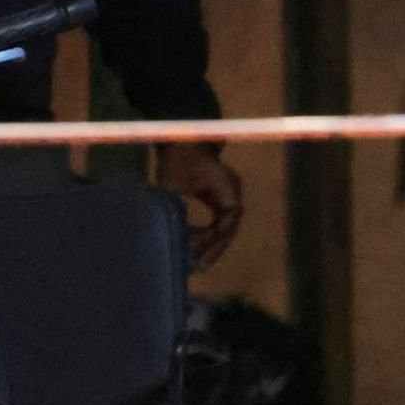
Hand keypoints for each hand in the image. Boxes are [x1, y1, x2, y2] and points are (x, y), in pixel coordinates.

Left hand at [157, 143, 243, 266]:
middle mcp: (232, 192)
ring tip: (198, 262)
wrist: (181, 138)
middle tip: (200, 267)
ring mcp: (227, 194)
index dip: (218, 238)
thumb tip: (176, 233)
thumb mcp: (173, 182)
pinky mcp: (217, 196)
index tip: (201, 253)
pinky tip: (195, 245)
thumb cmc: (178, 158)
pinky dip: (208, 233)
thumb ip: (177, 206)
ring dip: (212, 243)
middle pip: (229, 226)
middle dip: (215, 247)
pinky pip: (217, 220)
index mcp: (227, 187)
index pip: (230, 218)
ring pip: (224, 225)